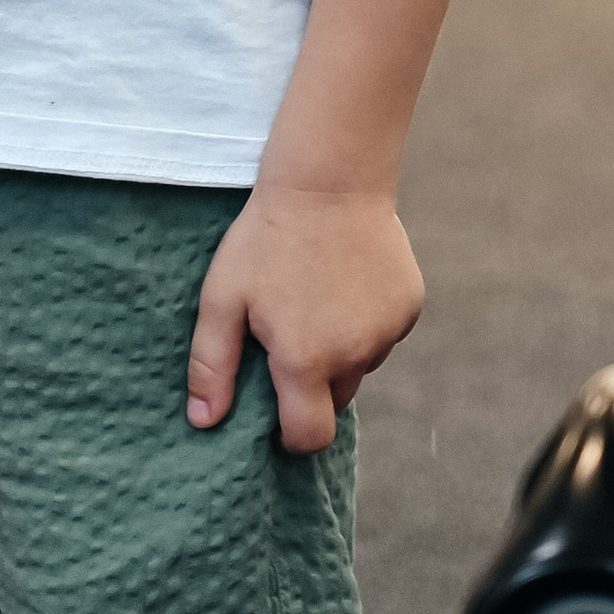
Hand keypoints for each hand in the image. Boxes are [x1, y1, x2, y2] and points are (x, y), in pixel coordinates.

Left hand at [186, 182, 422, 455]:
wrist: (329, 177)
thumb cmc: (266, 236)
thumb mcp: (223, 295)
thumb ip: (212, 364)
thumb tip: (204, 422)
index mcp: (306, 360)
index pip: (310, 436)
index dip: (291, 432)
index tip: (277, 409)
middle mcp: (355, 354)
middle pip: (336, 400)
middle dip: (314, 384)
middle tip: (290, 333)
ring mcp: (389, 330)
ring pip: (362, 364)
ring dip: (342, 350)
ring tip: (317, 298)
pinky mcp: (410, 306)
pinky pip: (385, 334)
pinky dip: (366, 321)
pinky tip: (345, 282)